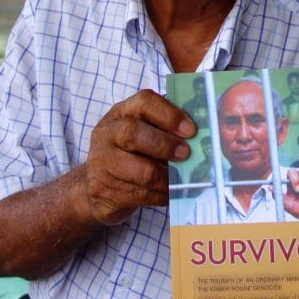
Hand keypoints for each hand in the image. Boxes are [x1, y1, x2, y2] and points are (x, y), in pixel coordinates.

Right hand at [82, 89, 193, 225]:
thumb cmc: (130, 153)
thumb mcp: (143, 132)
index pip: (143, 102)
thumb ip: (165, 129)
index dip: (169, 114)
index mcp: (122, 113)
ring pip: (140, 171)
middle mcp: (107, 133)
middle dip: (165, 145)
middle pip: (133, 133)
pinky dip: (161, 195)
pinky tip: (170, 194)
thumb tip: (201, 136)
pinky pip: (140, 194)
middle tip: (186, 154)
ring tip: (182, 180)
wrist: (97, 185)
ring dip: (168, 178)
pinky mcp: (102, 190)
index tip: (190, 130)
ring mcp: (102, 162)